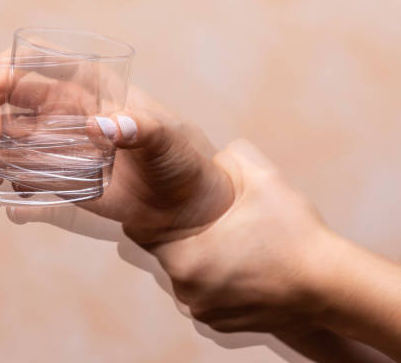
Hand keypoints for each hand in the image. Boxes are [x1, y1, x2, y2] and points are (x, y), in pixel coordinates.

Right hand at [0, 53, 233, 234]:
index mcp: (89, 90)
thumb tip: (104, 125)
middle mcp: (62, 114)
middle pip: (7, 102)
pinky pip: (10, 181)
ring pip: (0, 142)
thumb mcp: (167, 141)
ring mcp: (51, 148)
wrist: (179, 207)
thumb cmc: (178, 161)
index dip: (12, 67)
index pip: (42, 64)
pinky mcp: (50, 181)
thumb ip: (141, 129)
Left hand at [150, 139, 338, 333]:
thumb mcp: (263, 178)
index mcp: (185, 259)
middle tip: (215, 221)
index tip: (178, 205)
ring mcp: (205, 311)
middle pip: (171, 252)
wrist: (330, 285)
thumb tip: (212, 155)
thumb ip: (230, 156)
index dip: (163, 214)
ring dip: (203, 259)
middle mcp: (188, 291)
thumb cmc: (295, 235)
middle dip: (188, 235)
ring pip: (189, 274)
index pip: (148, 231)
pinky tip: (240, 264)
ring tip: (231, 242)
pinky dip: (217, 280)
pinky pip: (206, 294)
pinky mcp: (221, 323)